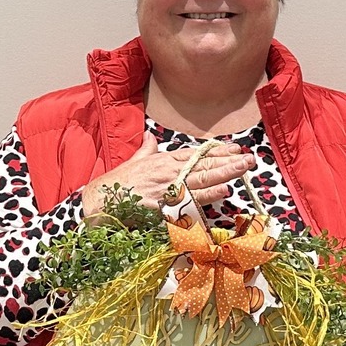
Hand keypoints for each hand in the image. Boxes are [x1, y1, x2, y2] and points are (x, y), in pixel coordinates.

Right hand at [78, 133, 255, 218]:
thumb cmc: (114, 185)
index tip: (236, 149)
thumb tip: (151, 136)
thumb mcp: (132, 162)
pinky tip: (221, 192)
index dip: (217, 152)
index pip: (195, 154)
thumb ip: (146, 149)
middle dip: (228, 162)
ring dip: (223, 175)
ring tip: (243, 170)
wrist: (96, 203)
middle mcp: (166, 173)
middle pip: (202, 166)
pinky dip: (206, 197)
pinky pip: (189, 203)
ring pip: (200, 182)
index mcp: (161, 161)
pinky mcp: (162, 208)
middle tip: (250, 159)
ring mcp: (165, 190)